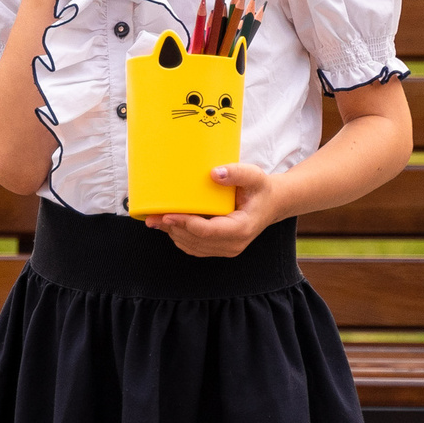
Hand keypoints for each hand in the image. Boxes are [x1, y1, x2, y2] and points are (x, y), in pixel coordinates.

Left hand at [145, 163, 282, 256]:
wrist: (272, 204)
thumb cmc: (261, 189)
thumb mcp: (255, 176)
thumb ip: (237, 173)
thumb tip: (214, 173)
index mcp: (241, 228)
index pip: (207, 231)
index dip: (184, 224)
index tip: (167, 214)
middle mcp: (233, 244)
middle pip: (195, 241)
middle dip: (172, 229)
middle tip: (152, 217)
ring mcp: (227, 249)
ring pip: (193, 246)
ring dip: (173, 234)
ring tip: (156, 220)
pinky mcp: (220, 249)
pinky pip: (195, 247)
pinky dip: (180, 237)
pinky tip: (169, 225)